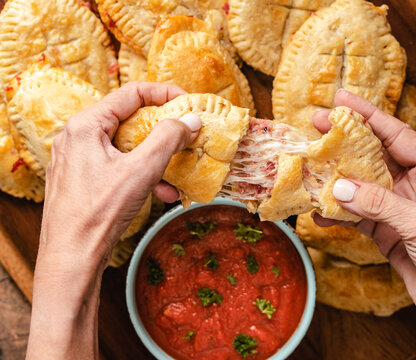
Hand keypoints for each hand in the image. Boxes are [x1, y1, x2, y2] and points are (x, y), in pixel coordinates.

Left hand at [27, 82, 201, 359]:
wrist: (71, 258)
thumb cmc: (100, 212)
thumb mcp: (141, 171)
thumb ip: (168, 139)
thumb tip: (191, 120)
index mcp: (86, 125)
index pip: (131, 93)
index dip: (164, 94)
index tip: (188, 103)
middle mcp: (78, 136)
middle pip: (130, 120)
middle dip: (163, 131)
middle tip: (186, 137)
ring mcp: (79, 158)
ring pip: (126, 145)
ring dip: (156, 157)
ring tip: (177, 173)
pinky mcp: (83, 178)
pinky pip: (118, 165)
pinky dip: (142, 173)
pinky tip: (162, 191)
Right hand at [313, 90, 415, 337]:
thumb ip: (380, 203)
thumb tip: (338, 187)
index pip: (397, 135)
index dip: (368, 115)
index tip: (341, 100)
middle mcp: (413, 186)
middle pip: (372, 156)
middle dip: (343, 141)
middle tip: (314, 125)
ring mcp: (396, 209)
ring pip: (358, 185)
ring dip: (333, 178)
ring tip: (308, 166)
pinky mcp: (384, 232)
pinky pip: (354, 216)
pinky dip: (336, 214)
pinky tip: (318, 212)